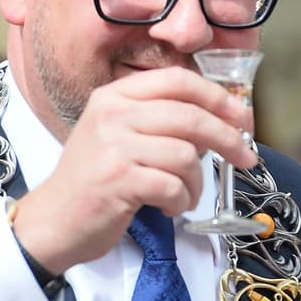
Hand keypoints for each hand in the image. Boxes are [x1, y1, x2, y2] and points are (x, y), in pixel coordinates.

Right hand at [9, 67, 255, 272]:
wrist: (54, 220)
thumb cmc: (98, 181)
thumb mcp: (123, 137)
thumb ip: (163, 122)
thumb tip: (223, 122)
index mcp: (116, 96)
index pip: (178, 80)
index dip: (218, 97)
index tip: (243, 116)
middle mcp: (112, 114)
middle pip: (191, 116)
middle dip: (228, 139)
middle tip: (246, 158)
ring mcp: (113, 146)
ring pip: (186, 156)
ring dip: (196, 183)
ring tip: (183, 195)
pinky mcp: (119, 180)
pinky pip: (174, 186)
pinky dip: (181, 202)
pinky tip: (167, 207)